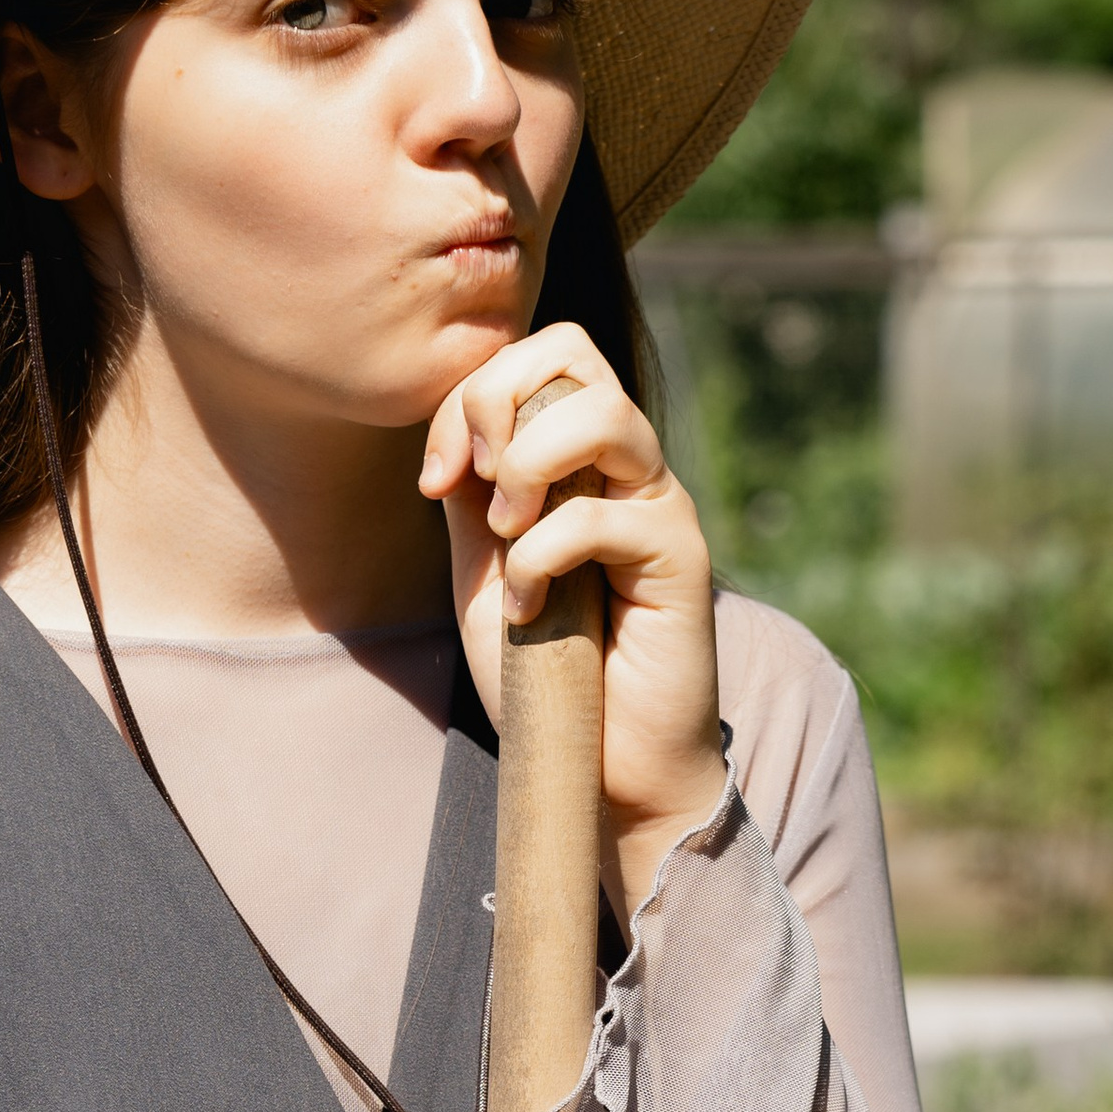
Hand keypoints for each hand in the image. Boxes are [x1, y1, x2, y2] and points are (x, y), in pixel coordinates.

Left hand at [421, 320, 724, 918]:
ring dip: (528, 467)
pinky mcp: (678, 557)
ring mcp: (657, 504)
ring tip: (508, 535)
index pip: (535, 353)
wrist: (604, 763)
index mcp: (579, 455)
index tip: (435, 481)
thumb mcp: (484, 570)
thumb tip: (454, 430)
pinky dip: (539, 561)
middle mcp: (625, 464)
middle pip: (570, 348)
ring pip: (599, 411)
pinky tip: (529, 614)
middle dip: (496, 405)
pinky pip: (597, 517)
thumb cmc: (547, 671)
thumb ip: (471, 495)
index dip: (468, 397)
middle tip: (477, 489)